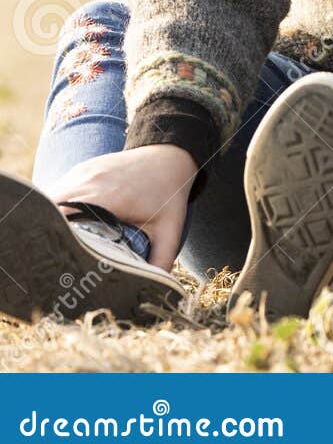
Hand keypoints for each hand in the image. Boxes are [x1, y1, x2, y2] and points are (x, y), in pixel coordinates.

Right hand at [44, 144, 198, 269]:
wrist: (171, 156)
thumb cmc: (169, 195)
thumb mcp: (170, 229)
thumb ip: (161, 259)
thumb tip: (155, 288)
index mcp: (109, 198)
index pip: (66, 215)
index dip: (56, 235)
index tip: (56, 256)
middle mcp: (91, 181)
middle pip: (52, 207)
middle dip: (49, 229)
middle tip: (52, 254)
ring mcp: (83, 172)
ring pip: (51, 197)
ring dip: (50, 217)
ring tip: (55, 240)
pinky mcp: (81, 169)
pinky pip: (59, 188)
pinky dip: (56, 205)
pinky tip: (61, 221)